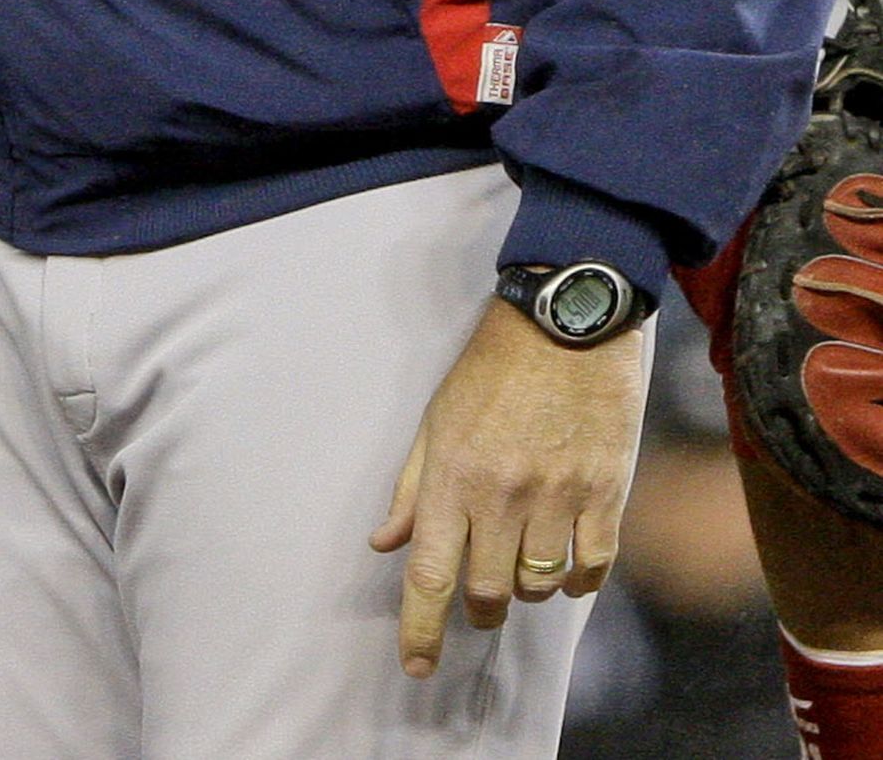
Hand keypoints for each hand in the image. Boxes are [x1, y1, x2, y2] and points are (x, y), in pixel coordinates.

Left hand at [370, 296, 645, 677]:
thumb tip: (386, 543)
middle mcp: (503, 496)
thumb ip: (412, 488)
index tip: (415, 667)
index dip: (421, 629)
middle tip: (476, 600)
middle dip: (476, 608)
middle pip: (485, 590)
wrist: (566, 325)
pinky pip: (593, 567)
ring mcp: (558, 498)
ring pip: (538, 584)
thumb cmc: (492, 368)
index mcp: (453, 476)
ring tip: (518, 560)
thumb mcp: (435, 419)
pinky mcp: (606, 495)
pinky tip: (566, 566)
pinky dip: (577, 579)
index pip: (431, 574)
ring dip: (523, 587)